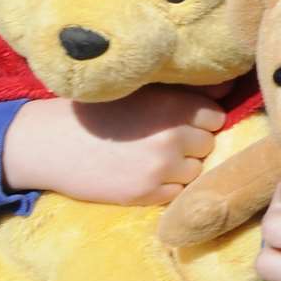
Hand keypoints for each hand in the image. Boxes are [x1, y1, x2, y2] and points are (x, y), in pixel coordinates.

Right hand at [1, 84, 225, 203]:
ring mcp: (160, 169)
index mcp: (172, 105)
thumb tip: (231, 86)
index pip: (216, 116)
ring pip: (197, 170)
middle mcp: (172, 137)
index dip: (201, 118)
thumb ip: (185, 90)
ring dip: (183, 166)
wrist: (50, 143)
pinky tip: (144, 174)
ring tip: (153, 157)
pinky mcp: (146, 194)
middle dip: (193, 142)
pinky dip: (167, 186)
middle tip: (165, 138)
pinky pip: (177, 192)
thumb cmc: (95, 110)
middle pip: (209, 144)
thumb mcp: (139, 90)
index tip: (183, 118)